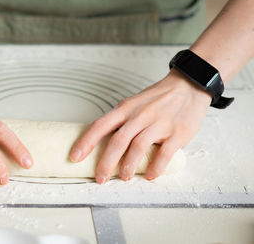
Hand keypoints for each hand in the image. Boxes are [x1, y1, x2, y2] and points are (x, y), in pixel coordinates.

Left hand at [70, 69, 211, 182]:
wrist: (188, 86)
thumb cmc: (157, 98)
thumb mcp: (134, 103)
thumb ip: (121, 121)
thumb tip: (103, 142)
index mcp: (125, 109)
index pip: (100, 126)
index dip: (85, 142)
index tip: (74, 156)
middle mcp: (139, 116)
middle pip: (117, 141)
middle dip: (105, 163)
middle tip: (100, 178)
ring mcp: (158, 124)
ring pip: (137, 148)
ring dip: (128, 167)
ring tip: (123, 177)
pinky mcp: (177, 133)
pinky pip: (163, 154)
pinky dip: (155, 167)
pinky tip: (150, 175)